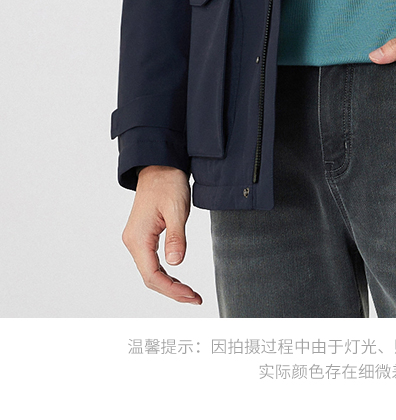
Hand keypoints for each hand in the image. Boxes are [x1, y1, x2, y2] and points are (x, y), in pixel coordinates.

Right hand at [121, 165, 201, 304]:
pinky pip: (152, 262)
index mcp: (138, 238)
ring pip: (150, 272)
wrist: (160, 164)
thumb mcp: (176, 208)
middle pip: (150, 278)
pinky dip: (165, 274)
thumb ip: (176, 237)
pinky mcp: (143, 236)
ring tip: (189, 293)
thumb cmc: (168, 182)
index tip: (191, 295)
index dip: (171, 289)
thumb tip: (175, 264)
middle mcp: (133, 241)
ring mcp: (137, 239)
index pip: (152, 275)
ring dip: (169, 285)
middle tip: (194, 298)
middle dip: (172, 291)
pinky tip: (177, 279)